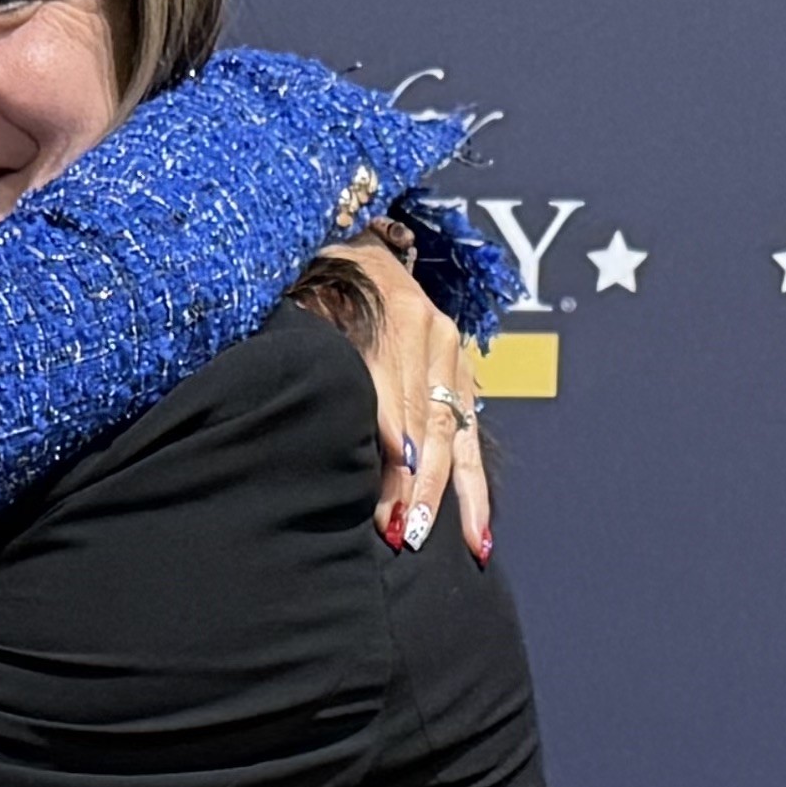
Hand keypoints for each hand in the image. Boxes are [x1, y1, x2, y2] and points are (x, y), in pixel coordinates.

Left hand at [294, 231, 492, 562]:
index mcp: (393, 312)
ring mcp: (450, 350)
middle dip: (419, 485)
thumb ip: (325, 362)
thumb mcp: (307, 308)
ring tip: (449, 541)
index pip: (393, 402)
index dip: (389, 458)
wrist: (351, 244)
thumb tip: (358, 435)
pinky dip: (473, 488)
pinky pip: (470, 436)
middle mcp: (431, 330)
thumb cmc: (316, 280)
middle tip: (407, 532)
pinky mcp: (459, 370)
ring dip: (448, 492)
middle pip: (427, 424)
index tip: (383, 506)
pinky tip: (478, 535)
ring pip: (453, 434)